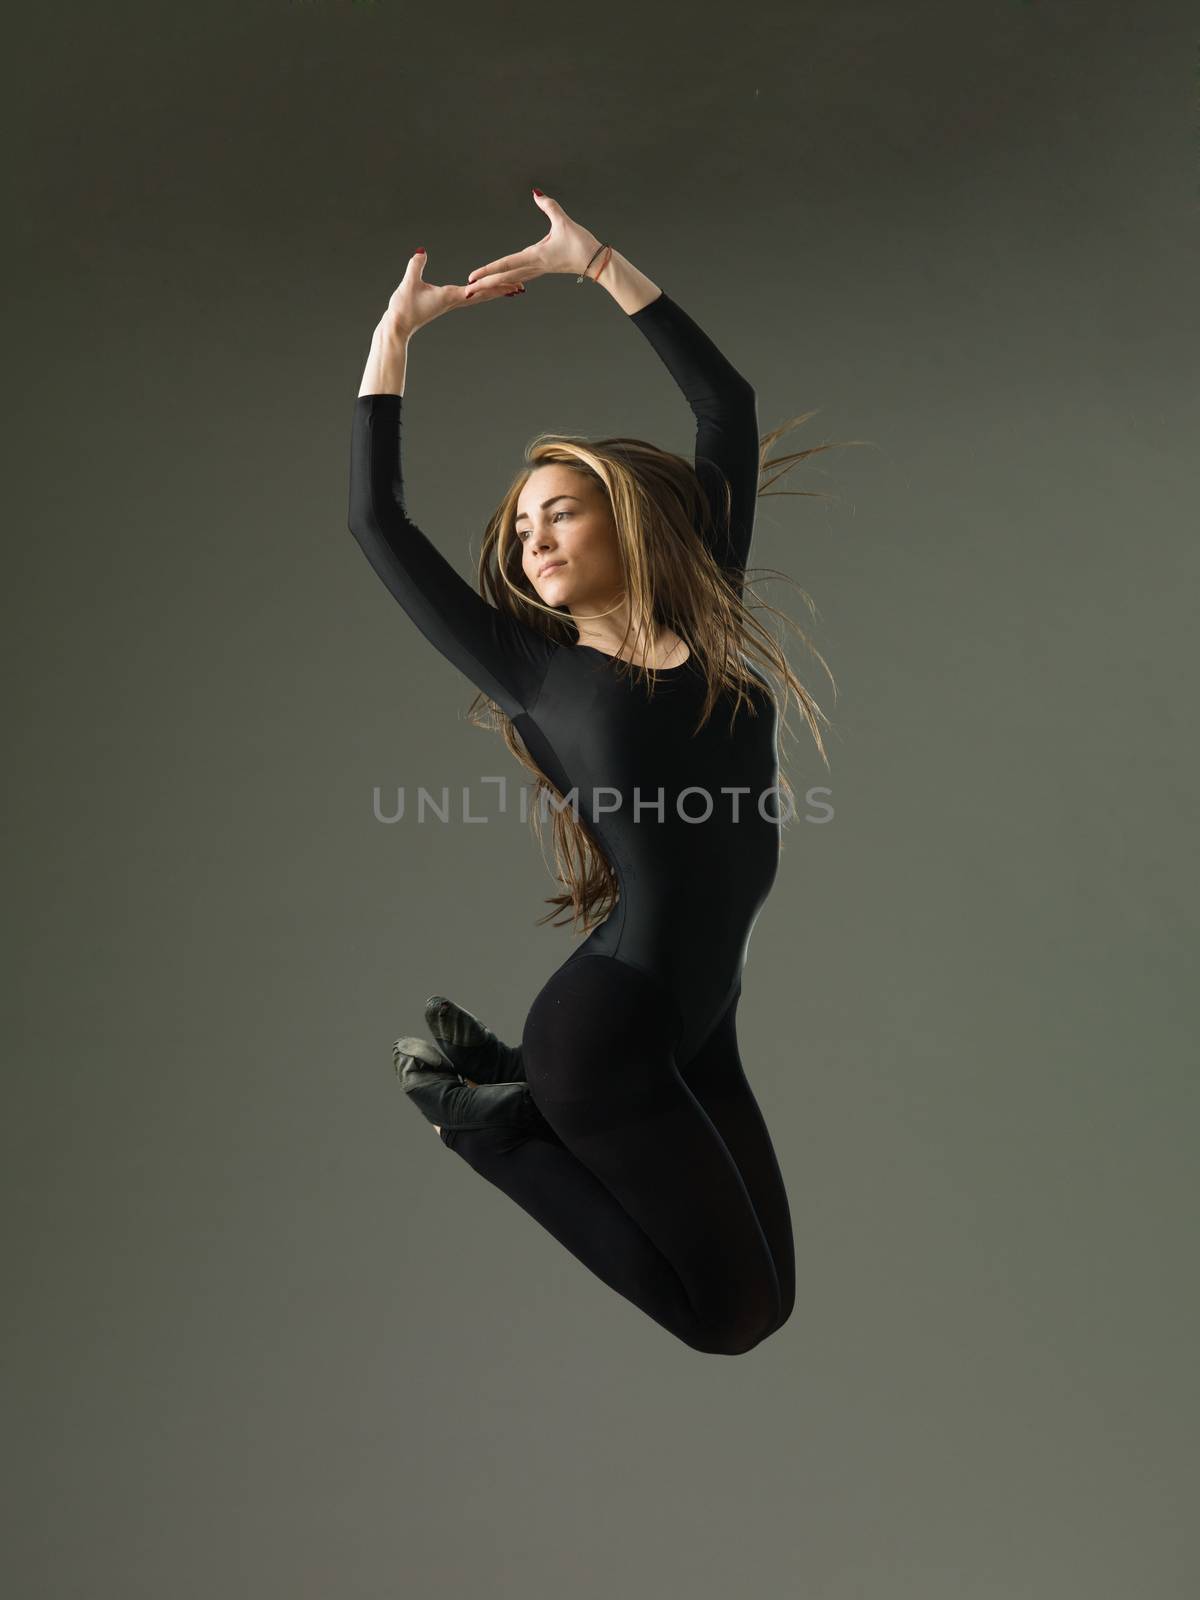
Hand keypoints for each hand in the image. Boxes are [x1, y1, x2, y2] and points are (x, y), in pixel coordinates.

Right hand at [384, 248, 524, 336]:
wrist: (398, 326)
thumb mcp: (408, 284)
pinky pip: (471, 297)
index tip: (511, 283)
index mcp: (451, 296)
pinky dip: (483, 293)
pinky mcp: (447, 303)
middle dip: (502, 290)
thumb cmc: (403, 307)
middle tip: (521, 286)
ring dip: (496, 293)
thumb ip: (415, 266)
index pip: (477, 289)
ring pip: (480, 297)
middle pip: (484, 295)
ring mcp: (452, 303)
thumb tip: (422, 251)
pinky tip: (487, 291)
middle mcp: (455, 301)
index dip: (494, 285)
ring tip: (512, 290)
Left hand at [464, 190, 602, 298]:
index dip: (488, 269)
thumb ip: (550, 206)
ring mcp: (538, 270)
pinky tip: (503, 284)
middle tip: (467, 291)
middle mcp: (534, 266)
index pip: (506, 264)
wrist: (596, 262)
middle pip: (504, 278)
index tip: (472, 276)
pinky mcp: (542, 269)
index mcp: (536, 257)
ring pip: (510, 280)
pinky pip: (520, 278)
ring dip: (494, 285)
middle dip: (485, 284)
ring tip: (479, 289)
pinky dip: (508, 282)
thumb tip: (536, 193)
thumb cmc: (582, 244)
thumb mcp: (565, 222)